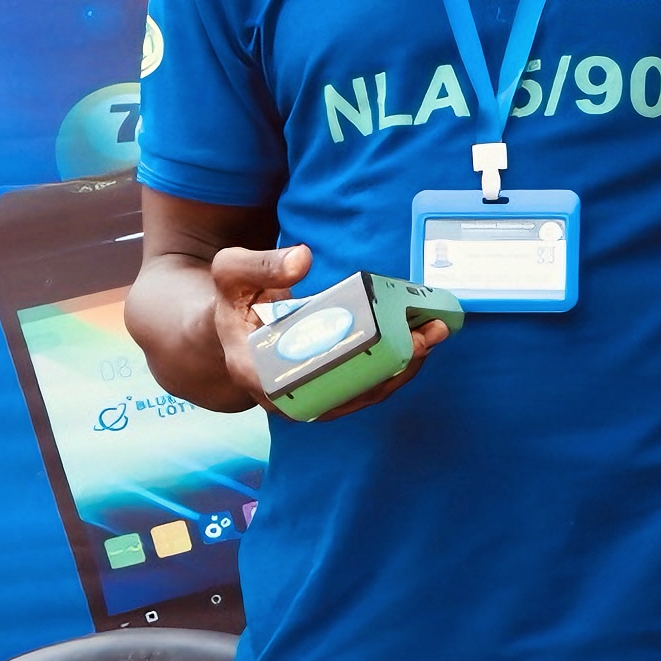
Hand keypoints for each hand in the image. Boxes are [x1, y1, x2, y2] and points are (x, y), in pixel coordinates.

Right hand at [209, 243, 446, 418]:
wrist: (229, 329)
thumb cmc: (232, 301)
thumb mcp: (230, 272)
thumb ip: (259, 264)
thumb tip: (302, 260)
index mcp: (254, 371)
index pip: (308, 382)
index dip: (351, 368)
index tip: (387, 344)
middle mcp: (282, 397)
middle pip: (346, 391)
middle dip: (393, 365)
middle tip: (425, 335)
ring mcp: (307, 400)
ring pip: (361, 394)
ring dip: (402, 367)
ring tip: (431, 334)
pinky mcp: (327, 396)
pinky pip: (364, 389)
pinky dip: (394, 368)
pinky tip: (417, 343)